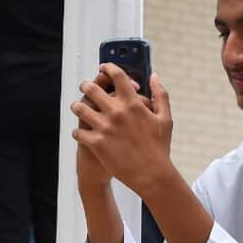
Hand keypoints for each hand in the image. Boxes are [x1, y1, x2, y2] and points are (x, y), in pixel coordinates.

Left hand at [70, 64, 173, 196]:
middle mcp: (117, 112)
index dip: (107, 67)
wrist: (152, 175)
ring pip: (80, 108)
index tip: (103, 67)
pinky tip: (80, 133)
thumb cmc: (160, 147)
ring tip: (78, 108)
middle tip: (85, 87)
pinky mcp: (96, 144)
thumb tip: (154, 76)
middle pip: (92, 88)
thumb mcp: (165, 118)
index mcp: (133, 103)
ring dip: (77, 106)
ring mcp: (105, 128)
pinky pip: (78, 132)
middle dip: (86, 86)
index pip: (116, 76)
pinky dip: (77, 131)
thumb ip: (160, 94)